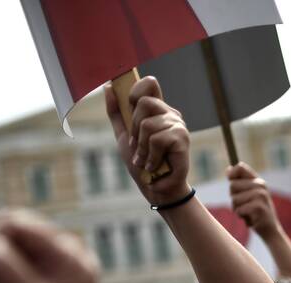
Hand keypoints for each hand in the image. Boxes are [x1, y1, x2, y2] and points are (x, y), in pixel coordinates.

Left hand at [104, 76, 189, 205]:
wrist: (157, 188)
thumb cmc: (143, 163)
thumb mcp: (124, 136)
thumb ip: (117, 113)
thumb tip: (108, 87)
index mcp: (157, 111)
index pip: (149, 85)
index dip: (136, 89)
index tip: (128, 106)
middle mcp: (170, 114)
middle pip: (144, 102)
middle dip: (134, 127)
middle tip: (136, 146)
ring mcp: (178, 125)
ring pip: (148, 124)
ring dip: (141, 147)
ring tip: (145, 160)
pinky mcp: (182, 138)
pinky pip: (156, 139)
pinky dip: (150, 156)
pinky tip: (153, 165)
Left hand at [228, 163, 279, 237]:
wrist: (270, 230)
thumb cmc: (256, 213)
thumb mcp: (250, 195)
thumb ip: (240, 183)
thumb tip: (228, 169)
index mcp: (258, 181)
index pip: (240, 167)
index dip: (231, 173)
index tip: (229, 179)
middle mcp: (261, 185)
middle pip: (232, 185)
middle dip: (234, 197)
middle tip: (244, 204)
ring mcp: (261, 196)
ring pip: (234, 199)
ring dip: (237, 208)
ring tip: (247, 212)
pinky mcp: (259, 207)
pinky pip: (239, 209)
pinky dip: (241, 215)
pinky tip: (250, 218)